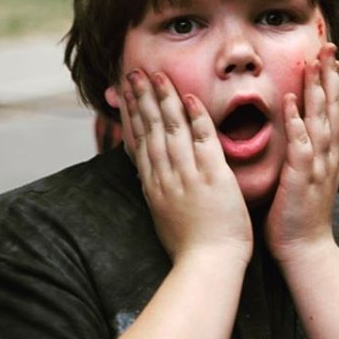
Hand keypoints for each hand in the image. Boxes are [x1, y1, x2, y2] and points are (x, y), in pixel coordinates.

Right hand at [125, 69, 251, 264]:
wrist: (208, 265)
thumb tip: (149, 174)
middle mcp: (165, 176)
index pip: (139, 142)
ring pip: (172, 129)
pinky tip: (189, 97)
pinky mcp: (213, 176)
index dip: (131, 115)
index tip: (125, 95)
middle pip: (150, 129)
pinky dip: (196, 117)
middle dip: (141, 99)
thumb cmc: (190, 246)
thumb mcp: (163, 216)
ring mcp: (188, 175)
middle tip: (134, 73)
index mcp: (154, 185)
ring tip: (155, 75)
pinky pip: (203, 140)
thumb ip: (157, 190)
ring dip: (163, 99)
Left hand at [265, 46, 338, 263]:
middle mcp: (327, 156)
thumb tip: (295, 131)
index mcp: (326, 155)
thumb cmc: (298, 215)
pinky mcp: (302, 180)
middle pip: (331, 108)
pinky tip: (292, 102)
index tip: (326, 57)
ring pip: (321, 121)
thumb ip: (303, 153)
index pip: (330, 111)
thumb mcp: (305, 178)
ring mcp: (317, 167)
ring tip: (316, 61)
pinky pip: (301, 147)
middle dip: (330, 75)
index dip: (329, 83)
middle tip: (328, 45)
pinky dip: (297, 123)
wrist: (305, 250)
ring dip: (318, 90)